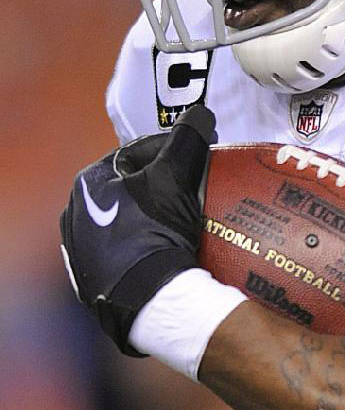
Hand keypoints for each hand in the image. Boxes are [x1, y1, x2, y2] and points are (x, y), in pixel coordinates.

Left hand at [60, 105, 216, 354]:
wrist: (147, 297)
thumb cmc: (156, 227)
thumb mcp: (176, 175)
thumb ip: (188, 138)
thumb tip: (201, 113)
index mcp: (89, 182)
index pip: (140, 152)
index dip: (176, 149)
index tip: (202, 155)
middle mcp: (76, 213)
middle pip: (135, 185)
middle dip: (166, 183)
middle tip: (198, 187)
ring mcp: (83, 249)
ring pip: (130, 218)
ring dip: (157, 213)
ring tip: (188, 218)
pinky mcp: (94, 278)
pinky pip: (128, 248)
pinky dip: (149, 242)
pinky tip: (170, 247)